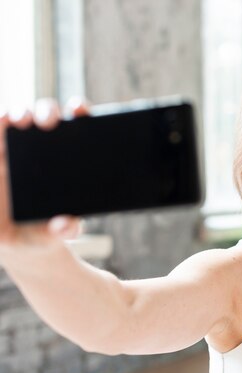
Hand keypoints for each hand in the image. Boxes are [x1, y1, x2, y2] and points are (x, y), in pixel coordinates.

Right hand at [0, 98, 87, 251]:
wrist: (14, 243)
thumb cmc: (40, 232)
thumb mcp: (53, 235)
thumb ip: (63, 230)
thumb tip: (68, 225)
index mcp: (64, 160)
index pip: (75, 126)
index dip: (79, 111)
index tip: (80, 109)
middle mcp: (38, 149)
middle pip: (43, 115)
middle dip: (45, 110)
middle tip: (49, 121)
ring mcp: (10, 150)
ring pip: (12, 117)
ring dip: (15, 112)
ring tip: (16, 120)